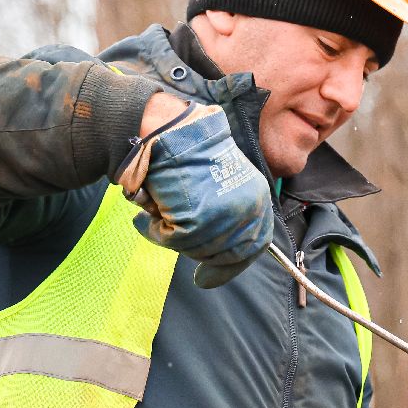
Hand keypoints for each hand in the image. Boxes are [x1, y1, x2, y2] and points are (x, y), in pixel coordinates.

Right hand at [114, 100, 272, 287]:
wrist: (168, 129)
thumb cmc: (188, 151)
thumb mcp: (224, 180)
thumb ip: (229, 212)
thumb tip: (218, 250)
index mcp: (256, 198)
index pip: (255, 245)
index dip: (232, 265)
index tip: (207, 278)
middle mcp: (246, 211)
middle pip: (223, 253)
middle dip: (196, 250)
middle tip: (173, 232)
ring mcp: (223, 219)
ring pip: (194, 248)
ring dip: (171, 232)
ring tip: (159, 205)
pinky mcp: (197, 222)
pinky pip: (172, 240)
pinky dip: (155, 227)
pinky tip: (151, 205)